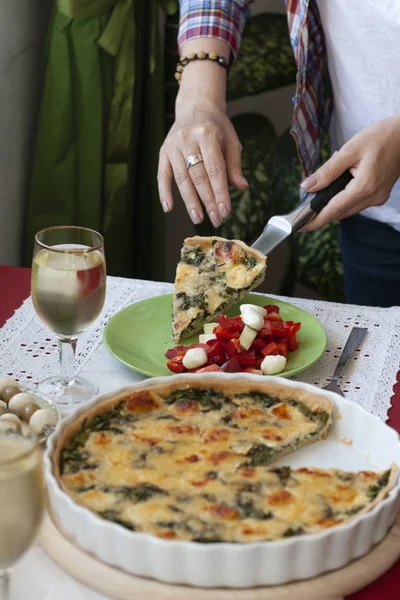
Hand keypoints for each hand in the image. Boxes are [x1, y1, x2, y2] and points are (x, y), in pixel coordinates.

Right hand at [158, 100, 247, 226]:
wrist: (195, 105)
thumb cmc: (216, 126)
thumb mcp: (231, 140)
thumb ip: (234, 165)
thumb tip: (242, 187)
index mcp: (207, 135)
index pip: (215, 170)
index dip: (220, 192)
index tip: (225, 211)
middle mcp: (188, 140)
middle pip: (198, 177)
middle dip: (208, 201)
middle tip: (216, 220)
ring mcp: (173, 146)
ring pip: (182, 179)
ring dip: (190, 201)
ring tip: (198, 218)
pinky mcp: (163, 152)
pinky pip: (162, 175)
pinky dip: (164, 192)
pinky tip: (168, 208)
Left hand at [300, 114, 399, 230]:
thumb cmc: (381, 137)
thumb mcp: (350, 149)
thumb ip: (328, 170)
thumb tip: (308, 186)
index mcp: (364, 186)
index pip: (333, 210)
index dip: (315, 220)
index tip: (300, 227)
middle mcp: (372, 197)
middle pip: (340, 213)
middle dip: (320, 215)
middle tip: (302, 214)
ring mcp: (377, 198)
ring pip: (348, 210)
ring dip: (332, 208)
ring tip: (315, 203)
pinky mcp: (379, 195)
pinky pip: (356, 204)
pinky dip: (343, 202)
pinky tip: (335, 193)